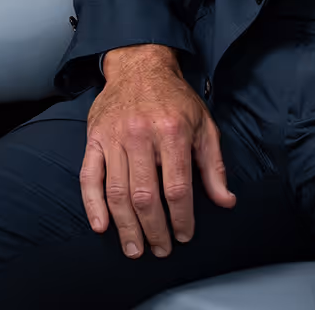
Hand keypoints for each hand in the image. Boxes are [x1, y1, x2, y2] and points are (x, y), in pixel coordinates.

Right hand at [82, 44, 235, 258]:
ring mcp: (114, 138)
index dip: (182, 218)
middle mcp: (141, 135)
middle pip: (145, 196)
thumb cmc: (175, 99)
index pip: (177, 187)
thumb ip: (213, 166)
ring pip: (117, 193)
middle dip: (154, 230)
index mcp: (172, 131)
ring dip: (126, 227)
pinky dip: (93, 206)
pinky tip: (102, 227)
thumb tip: (226, 201)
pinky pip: (89, 177)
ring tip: (135, 249)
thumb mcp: (204, 125)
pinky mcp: (94, 139)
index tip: (185, 236)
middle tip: (161, 250)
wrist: (139, 64)